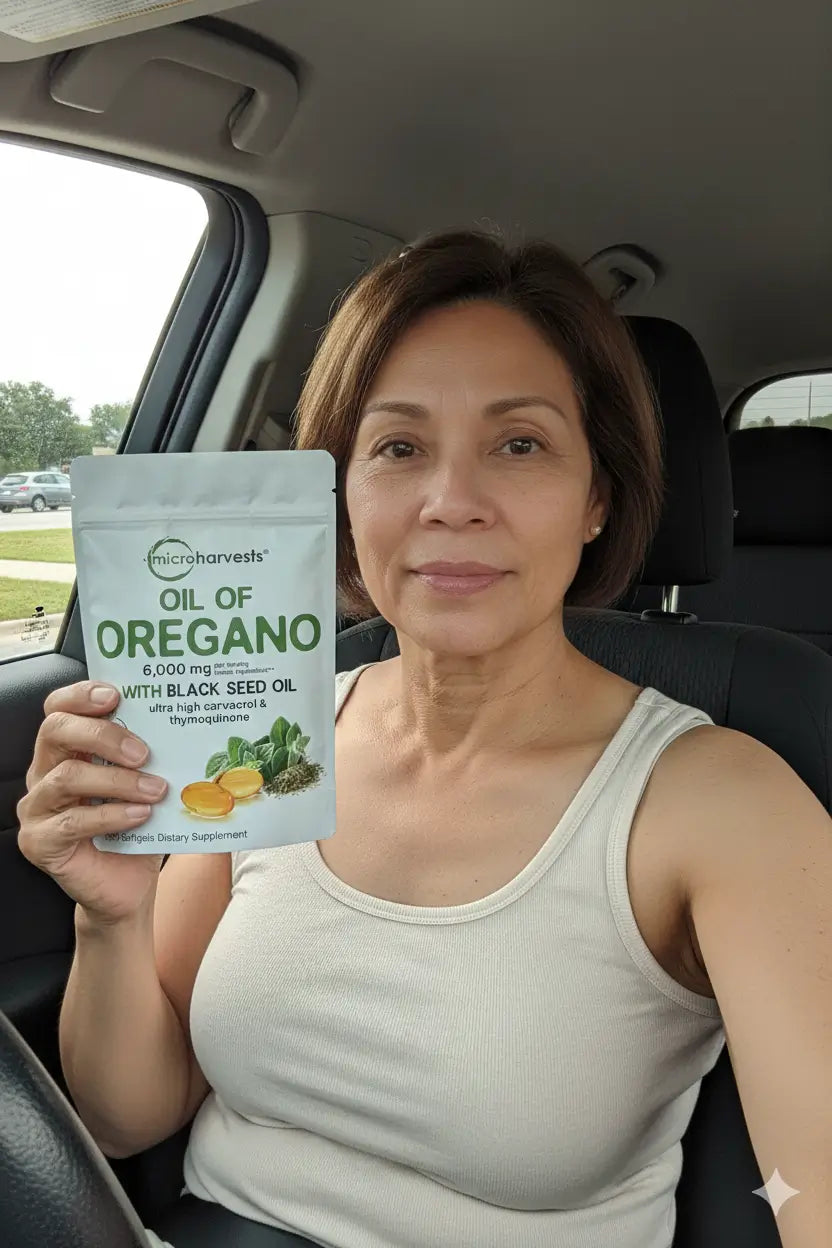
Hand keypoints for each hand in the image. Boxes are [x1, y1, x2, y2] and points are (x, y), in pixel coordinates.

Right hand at [17, 682, 167, 925]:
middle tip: (143, 752)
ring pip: (67, 777)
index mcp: (66, 750)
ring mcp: (36, 808)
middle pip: (57, 731)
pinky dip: (112, 815)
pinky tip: (141, 815)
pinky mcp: (38, 842)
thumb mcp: (144, 781)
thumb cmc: (137, 826)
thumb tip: (181, 720)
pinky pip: (72, 821)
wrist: (128, 885)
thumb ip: (147, 752)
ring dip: (118, 781)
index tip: (115, 695)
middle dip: (103, 734)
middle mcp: (44, 772)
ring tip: (156, 789)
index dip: (81, 695)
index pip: (59, 708)